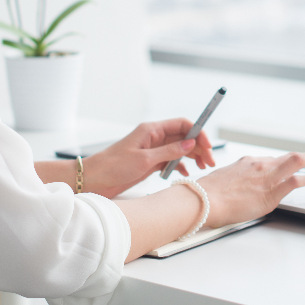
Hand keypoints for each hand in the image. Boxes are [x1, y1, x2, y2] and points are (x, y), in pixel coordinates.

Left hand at [83, 119, 217, 197]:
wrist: (94, 180)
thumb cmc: (114, 167)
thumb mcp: (145, 160)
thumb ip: (170, 151)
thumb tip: (191, 142)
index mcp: (152, 130)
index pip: (182, 124)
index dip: (198, 133)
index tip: (208, 146)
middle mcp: (154, 137)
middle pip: (184, 137)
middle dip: (199, 147)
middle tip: (210, 162)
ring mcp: (153, 150)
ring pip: (179, 149)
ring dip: (192, 156)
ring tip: (203, 168)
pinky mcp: (150, 162)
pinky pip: (171, 160)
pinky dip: (180, 165)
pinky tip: (186, 173)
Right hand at [198, 150, 304, 227]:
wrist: (203, 200)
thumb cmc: (208, 194)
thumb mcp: (222, 181)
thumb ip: (236, 182)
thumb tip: (237, 188)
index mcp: (247, 163)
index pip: (272, 161)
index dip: (287, 163)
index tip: (293, 164)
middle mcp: (259, 165)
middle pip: (289, 157)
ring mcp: (266, 177)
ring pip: (296, 162)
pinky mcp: (271, 192)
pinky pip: (295, 181)